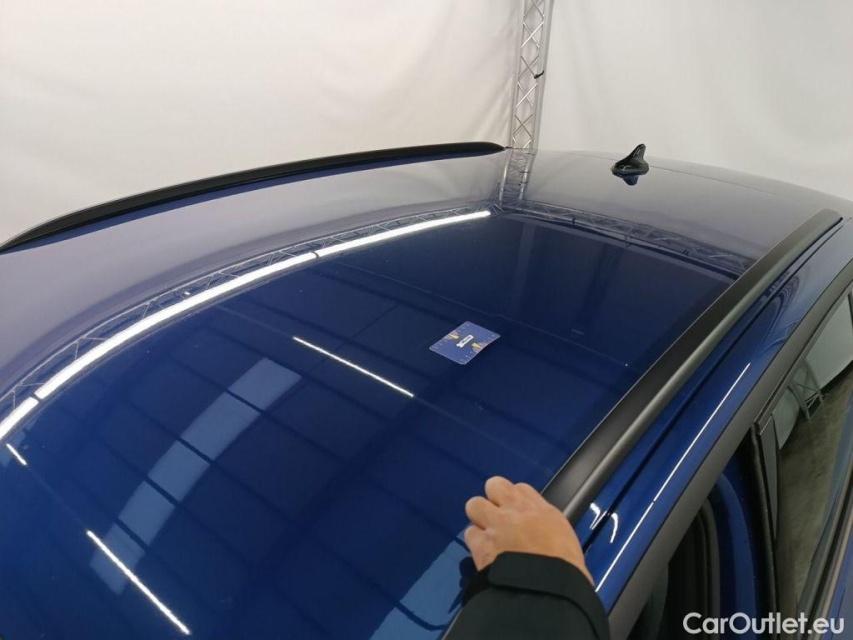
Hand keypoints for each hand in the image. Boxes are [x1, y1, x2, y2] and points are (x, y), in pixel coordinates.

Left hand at [464, 476, 592, 583]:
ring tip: (487, 535)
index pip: (521, 488)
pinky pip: (470, 534)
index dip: (516, 500)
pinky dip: (475, 543)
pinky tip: (483, 554)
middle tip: (498, 518)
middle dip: (493, 499)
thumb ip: (549, 531)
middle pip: (494, 485)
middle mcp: (515, 511)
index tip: (517, 513)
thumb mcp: (565, 541)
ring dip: (479, 518)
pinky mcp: (480, 544)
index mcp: (541, 510)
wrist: (547, 589)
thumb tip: (544, 540)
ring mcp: (496, 524)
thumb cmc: (565, 570)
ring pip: (474, 504)